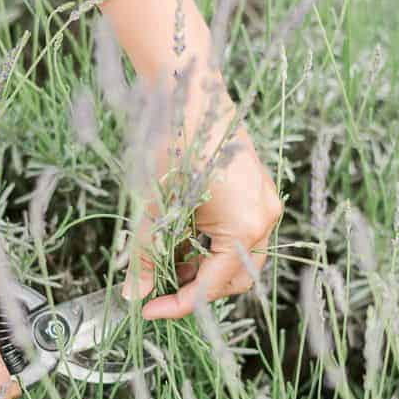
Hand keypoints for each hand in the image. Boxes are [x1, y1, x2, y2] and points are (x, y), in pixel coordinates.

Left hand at [124, 127, 282, 319]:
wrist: (189, 89)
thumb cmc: (171, 143)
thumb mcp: (154, 207)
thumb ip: (145, 255)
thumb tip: (133, 294)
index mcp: (244, 226)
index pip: (212, 286)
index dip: (178, 303)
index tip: (148, 309)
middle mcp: (264, 218)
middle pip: (234, 278)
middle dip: (195, 287)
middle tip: (156, 287)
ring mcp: (265, 203)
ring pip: (238, 257)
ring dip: (203, 266)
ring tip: (165, 259)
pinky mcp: (258, 191)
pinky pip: (240, 232)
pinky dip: (211, 243)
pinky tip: (181, 235)